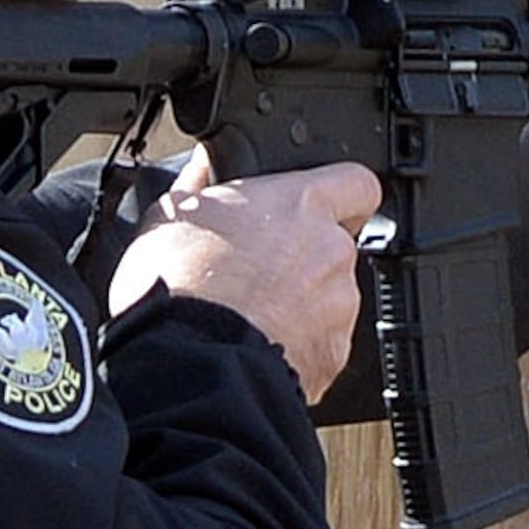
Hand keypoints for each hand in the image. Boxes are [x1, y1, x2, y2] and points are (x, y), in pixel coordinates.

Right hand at [111, 153, 380, 397]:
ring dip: (302, 303)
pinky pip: (322, 342)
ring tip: (252, 315)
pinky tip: (259, 344)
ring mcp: (339, 304)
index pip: (358, 183)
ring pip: (331, 297)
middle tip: (260, 270)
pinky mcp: (333, 353)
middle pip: (336, 246)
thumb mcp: (171, 217)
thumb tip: (201, 167)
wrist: (189, 361)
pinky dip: (299, 344)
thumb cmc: (178, 286)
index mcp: (300, 205)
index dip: (344, 195)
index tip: (321, 207)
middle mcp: (331, 250)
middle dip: (306, 258)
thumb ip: (198, 184)